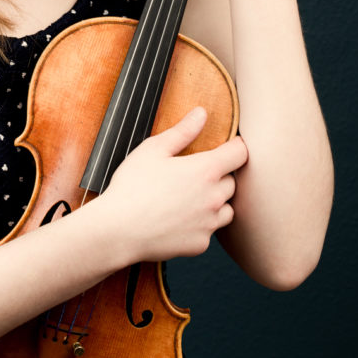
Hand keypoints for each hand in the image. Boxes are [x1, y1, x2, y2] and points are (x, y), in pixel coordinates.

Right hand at [100, 107, 247, 263]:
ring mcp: (209, 223)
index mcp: (205, 170)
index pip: (240, 153)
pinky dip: (200, 224)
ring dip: (214, 202)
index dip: (235, 147)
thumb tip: (202, 113)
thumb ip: (182, 131)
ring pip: (225, 208)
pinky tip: (178, 219)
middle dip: (218, 176)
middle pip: (232, 182)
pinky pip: (209, 230)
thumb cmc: (132, 187)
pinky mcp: (200, 244)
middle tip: (192, 175)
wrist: (118, 230)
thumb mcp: (153, 150)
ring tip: (187, 198)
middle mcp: (214, 198)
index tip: (226, 147)